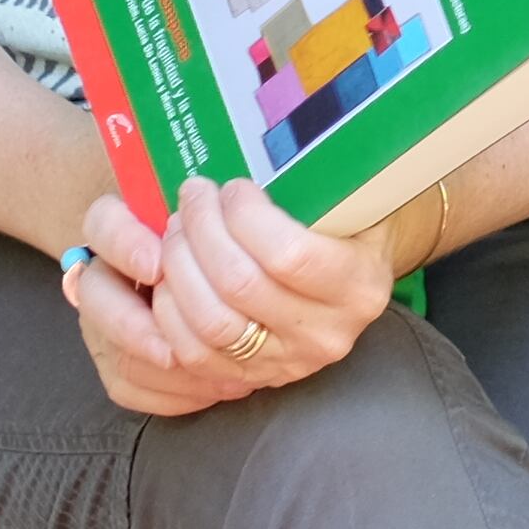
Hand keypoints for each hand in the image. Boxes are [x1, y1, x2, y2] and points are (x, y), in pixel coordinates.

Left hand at [59, 180, 392, 415]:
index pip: (288, 255)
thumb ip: (319, 182)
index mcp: (360, 285)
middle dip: (201, 231)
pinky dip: (168, 310)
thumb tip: (265, 149)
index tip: (233, 187)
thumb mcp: (350, 199)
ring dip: (179, 267)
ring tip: (177, 228)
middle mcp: (328, 334)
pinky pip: (191, 353)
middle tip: (192, 196)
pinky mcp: (250, 380)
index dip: (245, 216)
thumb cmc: (344, 224)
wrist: (352, 276)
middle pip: (239, 286)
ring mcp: (288, 364)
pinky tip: (169, 273)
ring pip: (210, 323)